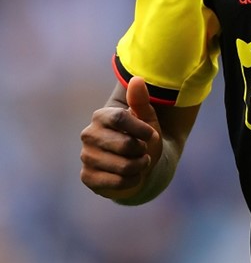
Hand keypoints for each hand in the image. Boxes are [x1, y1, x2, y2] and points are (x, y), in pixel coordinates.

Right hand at [80, 77, 162, 199]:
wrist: (138, 164)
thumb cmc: (142, 137)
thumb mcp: (147, 118)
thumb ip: (141, 100)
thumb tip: (137, 79)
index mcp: (101, 116)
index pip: (120, 118)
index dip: (141, 129)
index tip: (151, 134)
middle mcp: (89, 134)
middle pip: (125, 144)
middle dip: (142, 150)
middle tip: (144, 151)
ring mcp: (86, 156)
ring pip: (124, 166)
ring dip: (140, 166)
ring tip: (141, 162)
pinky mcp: (87, 177)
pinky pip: (117, 182)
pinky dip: (133, 180)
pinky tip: (134, 175)